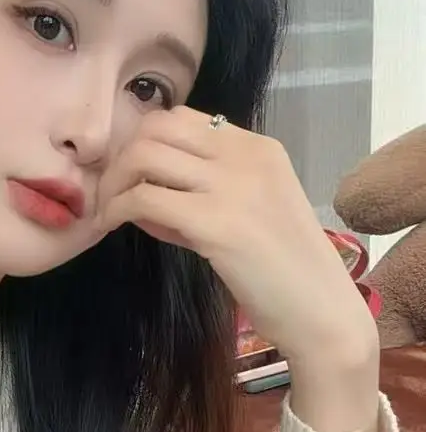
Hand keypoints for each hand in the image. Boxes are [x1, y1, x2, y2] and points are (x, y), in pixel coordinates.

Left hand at [98, 107, 377, 368]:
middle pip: (156, 127)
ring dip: (114, 183)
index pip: (183, 119)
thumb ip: (207, 193)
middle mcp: (245, 156)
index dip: (145, 142)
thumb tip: (145, 189)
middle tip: (110, 194)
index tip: (132, 177)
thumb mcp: (253, 213)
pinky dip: (117, 211)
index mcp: (259, 148)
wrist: (322, 312)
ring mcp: (232, 187)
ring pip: (144, 156)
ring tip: (109, 213)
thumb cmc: (287, 274)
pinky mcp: (215, 224)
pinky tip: (113, 228)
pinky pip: (144, 199)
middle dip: (121, 157)